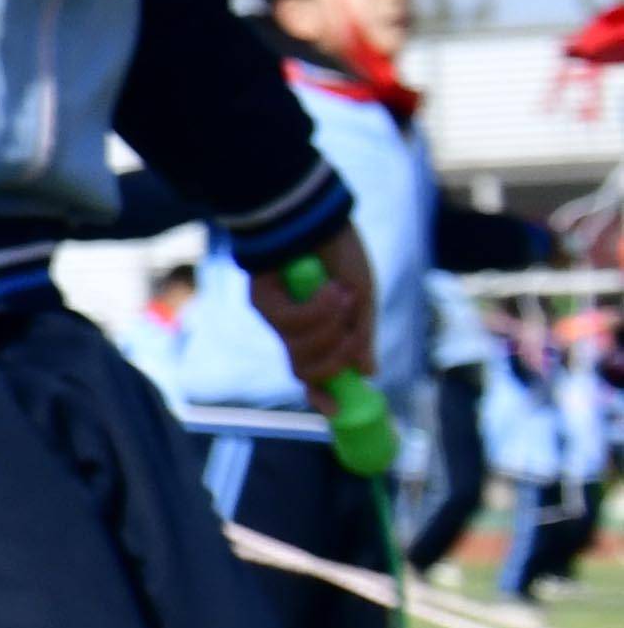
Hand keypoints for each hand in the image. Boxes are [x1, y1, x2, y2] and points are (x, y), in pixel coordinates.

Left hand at [267, 216, 383, 394]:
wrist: (315, 216)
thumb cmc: (339, 253)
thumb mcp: (361, 296)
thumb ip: (362, 335)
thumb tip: (368, 374)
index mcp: (317, 331)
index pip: (314, 373)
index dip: (324, 396)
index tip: (339, 411)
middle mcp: (292, 330)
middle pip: (306, 371)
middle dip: (335, 360)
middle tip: (352, 334)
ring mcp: (275, 317)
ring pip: (300, 351)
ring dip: (329, 328)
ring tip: (341, 295)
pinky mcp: (261, 302)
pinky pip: (291, 325)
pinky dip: (317, 311)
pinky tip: (328, 289)